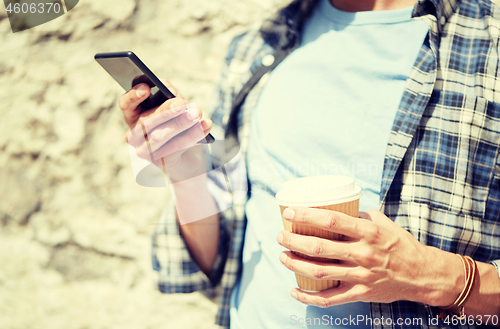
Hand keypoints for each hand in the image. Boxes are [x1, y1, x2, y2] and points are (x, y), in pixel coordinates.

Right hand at [119, 80, 212, 181]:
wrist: (185, 156)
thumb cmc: (176, 122)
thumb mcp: (172, 105)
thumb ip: (168, 93)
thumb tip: (166, 87)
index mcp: (133, 115)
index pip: (126, 104)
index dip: (133, 96)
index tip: (147, 88)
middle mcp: (134, 134)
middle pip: (146, 122)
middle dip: (166, 111)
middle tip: (182, 103)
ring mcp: (145, 150)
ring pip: (160, 136)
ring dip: (181, 123)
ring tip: (197, 113)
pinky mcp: (160, 161)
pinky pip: (176, 147)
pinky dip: (193, 135)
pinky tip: (206, 124)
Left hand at [276, 208, 462, 307]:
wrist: (421, 274)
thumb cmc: (399, 243)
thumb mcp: (381, 222)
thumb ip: (357, 215)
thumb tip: (332, 207)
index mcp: (368, 232)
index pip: (331, 220)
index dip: (307, 215)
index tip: (289, 212)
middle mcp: (363, 254)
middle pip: (319, 247)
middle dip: (293, 241)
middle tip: (281, 236)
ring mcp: (360, 275)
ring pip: (319, 272)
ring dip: (295, 265)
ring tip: (283, 256)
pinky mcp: (359, 293)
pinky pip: (329, 299)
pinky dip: (308, 297)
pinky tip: (294, 291)